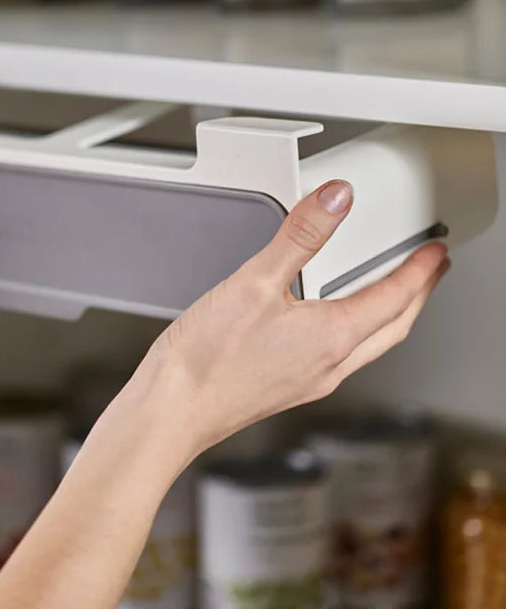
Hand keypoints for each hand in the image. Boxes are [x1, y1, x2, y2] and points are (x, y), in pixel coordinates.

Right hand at [140, 179, 448, 458]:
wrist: (174, 408)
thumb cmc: (207, 359)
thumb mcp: (254, 282)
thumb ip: (299, 236)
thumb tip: (336, 201)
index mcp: (330, 338)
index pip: (394, 298)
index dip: (419, 271)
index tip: (435, 252)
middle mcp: (328, 365)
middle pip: (392, 328)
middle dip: (417, 297)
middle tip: (429, 273)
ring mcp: (309, 380)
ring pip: (369, 344)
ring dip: (389, 316)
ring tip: (391, 293)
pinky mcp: (288, 387)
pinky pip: (340, 356)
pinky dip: (354, 332)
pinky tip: (330, 323)